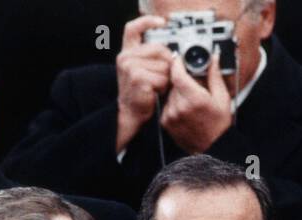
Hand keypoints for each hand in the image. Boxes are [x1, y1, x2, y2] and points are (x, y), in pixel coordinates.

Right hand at [115, 14, 171, 152]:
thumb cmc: (141, 94)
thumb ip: (153, 57)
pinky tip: (155, 93)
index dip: (148, 22)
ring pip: (164, 66)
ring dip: (166, 79)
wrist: (130, 115)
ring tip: (156, 88)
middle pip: (160, 50)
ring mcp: (131, 67)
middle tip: (161, 79)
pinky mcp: (138, 78)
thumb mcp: (142, 71)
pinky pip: (162, 78)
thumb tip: (174, 53)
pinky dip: (163, 88)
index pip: (133, 28)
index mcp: (127, 52)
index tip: (162, 23)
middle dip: (167, 65)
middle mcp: (126, 57)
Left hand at [159, 53, 232, 154]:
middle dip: (182, 80)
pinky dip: (173, 103)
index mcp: (195, 99)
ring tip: (191, 101)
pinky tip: (185, 109)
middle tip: (193, 86)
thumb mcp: (222, 98)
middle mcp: (180, 107)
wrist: (213, 148)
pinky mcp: (166, 122)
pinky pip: (166, 105)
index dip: (177, 63)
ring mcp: (171, 115)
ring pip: (169, 93)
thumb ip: (215, 75)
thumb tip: (213, 58)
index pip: (177, 73)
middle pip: (174, 82)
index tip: (180, 59)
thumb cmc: (219, 125)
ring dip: (178, 92)